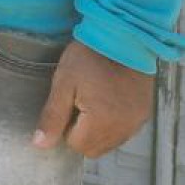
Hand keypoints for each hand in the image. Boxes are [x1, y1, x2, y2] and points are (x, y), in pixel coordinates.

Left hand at [32, 41, 155, 157]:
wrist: (123, 36)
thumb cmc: (89, 57)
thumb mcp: (63, 84)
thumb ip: (52, 117)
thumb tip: (40, 145)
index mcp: (102, 122)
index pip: (76, 145)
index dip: (66, 127)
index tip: (68, 103)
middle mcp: (123, 128)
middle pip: (94, 148)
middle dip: (81, 132)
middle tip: (78, 103)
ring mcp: (136, 122)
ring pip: (109, 142)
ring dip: (97, 130)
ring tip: (94, 99)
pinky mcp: (144, 114)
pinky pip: (124, 131)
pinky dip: (112, 124)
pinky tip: (108, 100)